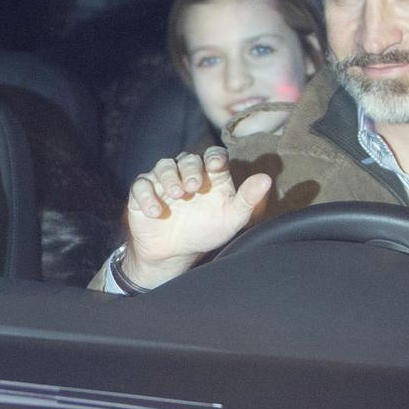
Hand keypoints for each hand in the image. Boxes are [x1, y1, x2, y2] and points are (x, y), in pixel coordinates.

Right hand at [121, 146, 269, 287]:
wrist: (174, 254)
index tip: (215, 165)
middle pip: (188, 159)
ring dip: (169, 178)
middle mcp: (186, 173)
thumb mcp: (232, 218)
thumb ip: (248, 199)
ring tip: (176, 195)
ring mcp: (163, 181)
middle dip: (190, 170)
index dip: (214, 157)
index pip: (213, 155)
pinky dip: (146, 196)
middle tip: (193, 187)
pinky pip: (141, 185)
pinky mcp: (142, 192)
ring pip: (164, 166)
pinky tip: (155, 211)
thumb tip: (266, 178)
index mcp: (210, 175)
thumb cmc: (207, 231)